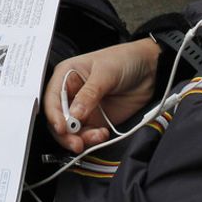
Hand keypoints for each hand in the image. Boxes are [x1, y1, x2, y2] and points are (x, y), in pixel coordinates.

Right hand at [43, 40, 161, 153]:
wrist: (150, 69)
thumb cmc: (125, 59)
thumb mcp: (106, 72)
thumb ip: (90, 93)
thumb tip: (75, 113)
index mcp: (67, 75)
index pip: (52, 99)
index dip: (54, 115)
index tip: (62, 128)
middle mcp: (72, 94)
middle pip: (58, 119)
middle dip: (65, 133)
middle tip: (76, 142)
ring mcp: (84, 109)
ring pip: (71, 131)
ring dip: (80, 139)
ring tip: (96, 137)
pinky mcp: (96, 120)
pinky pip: (87, 136)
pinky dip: (92, 140)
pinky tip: (102, 134)